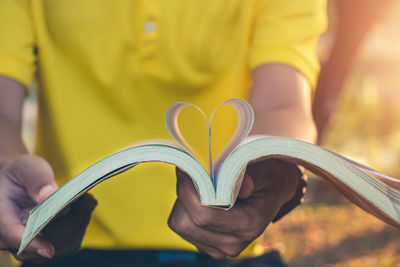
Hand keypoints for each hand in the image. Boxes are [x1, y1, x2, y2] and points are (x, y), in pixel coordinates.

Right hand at [0, 155, 96, 261]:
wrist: (19, 179)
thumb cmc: (21, 173)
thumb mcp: (26, 167)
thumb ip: (36, 179)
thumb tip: (48, 195)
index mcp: (1, 215)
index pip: (13, 236)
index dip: (32, 244)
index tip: (49, 250)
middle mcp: (9, 234)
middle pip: (36, 246)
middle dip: (66, 228)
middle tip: (88, 201)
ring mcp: (26, 240)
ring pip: (54, 247)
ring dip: (76, 226)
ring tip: (88, 200)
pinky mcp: (42, 241)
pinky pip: (63, 243)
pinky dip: (77, 227)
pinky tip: (85, 206)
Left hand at [168, 159, 299, 258]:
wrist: (274, 191)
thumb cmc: (268, 177)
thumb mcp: (265, 170)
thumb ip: (252, 176)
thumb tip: (243, 186)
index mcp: (248, 226)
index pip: (204, 216)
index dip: (188, 191)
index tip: (187, 168)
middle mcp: (232, 243)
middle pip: (186, 223)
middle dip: (183, 195)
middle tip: (190, 171)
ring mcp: (218, 247)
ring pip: (180, 224)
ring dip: (183, 200)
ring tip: (197, 182)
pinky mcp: (206, 244)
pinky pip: (182, 225)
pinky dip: (184, 207)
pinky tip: (198, 194)